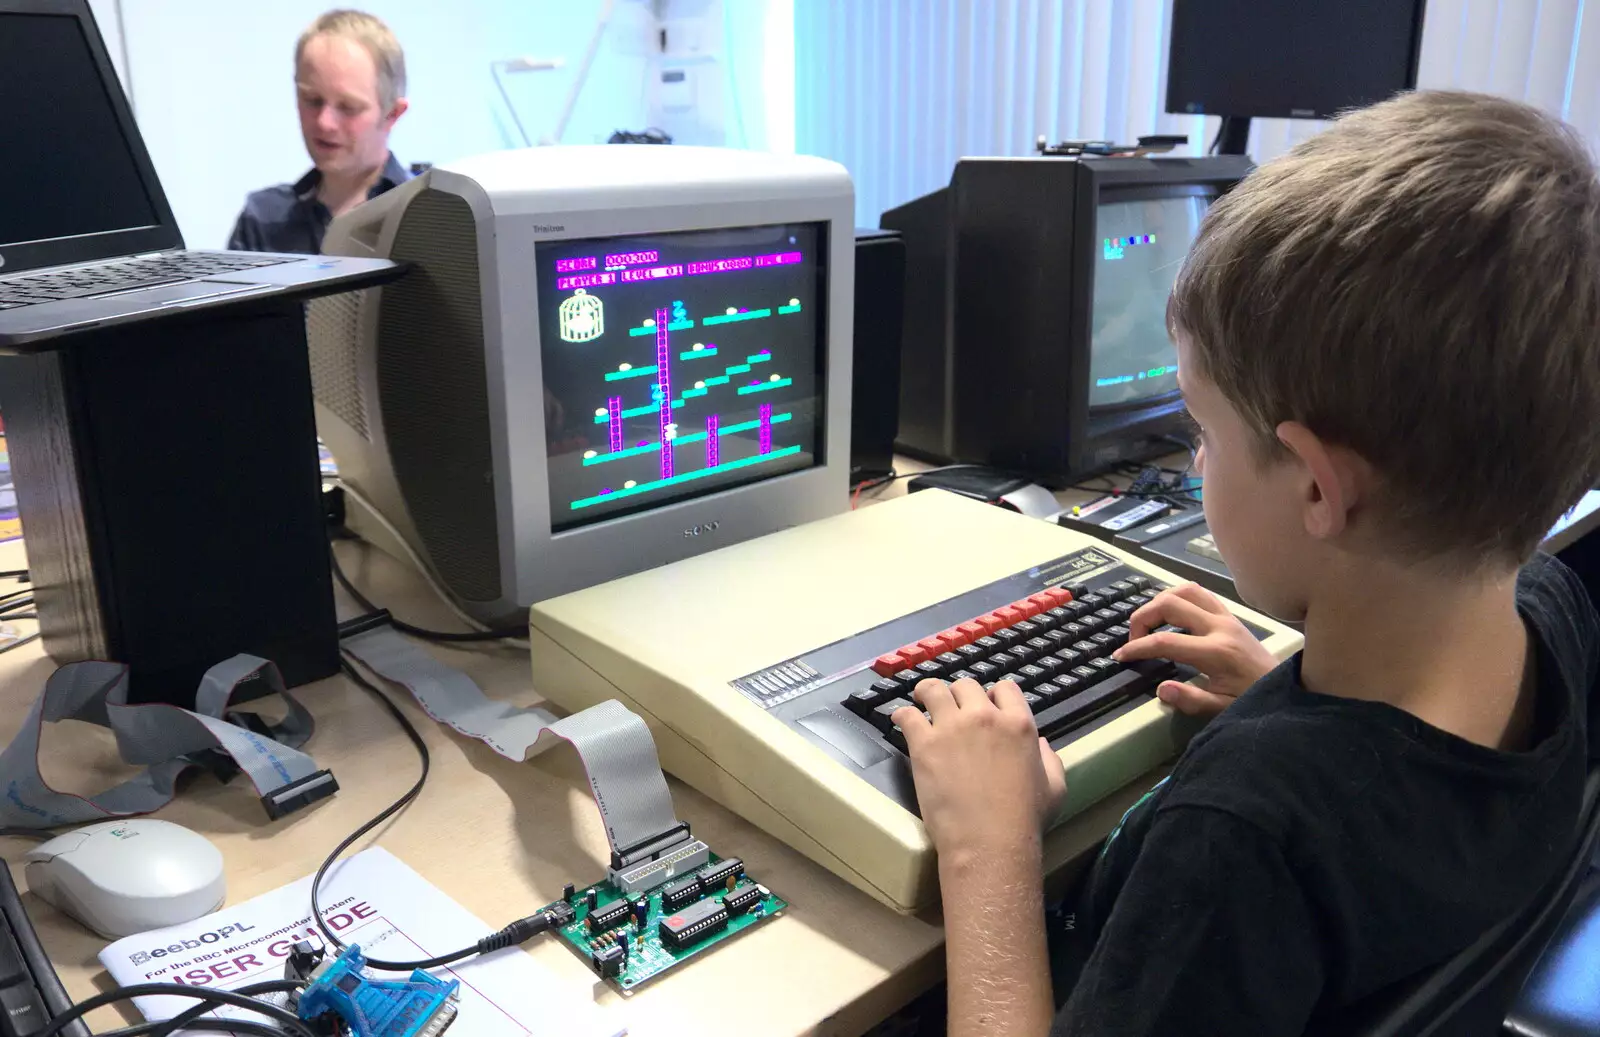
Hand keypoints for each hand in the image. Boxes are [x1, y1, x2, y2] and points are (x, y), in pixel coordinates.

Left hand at [892, 678, 1066, 864]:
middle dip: (959, 696)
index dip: (993, 696)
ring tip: (922, 702)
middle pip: (966, 686)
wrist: (989, 841)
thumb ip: (1050, 760)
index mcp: (1018, 724)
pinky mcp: (924, 744)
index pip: (1004, 688)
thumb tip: (1041, 743)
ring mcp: (952, 727)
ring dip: (928, 694)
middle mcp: (984, 716)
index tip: (984, 707)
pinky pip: (907, 715)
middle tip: (952, 710)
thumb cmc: (1024, 820)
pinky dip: (902, 715)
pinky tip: (902, 720)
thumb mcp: (1055, 788)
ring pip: (934, 690)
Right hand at [1112, 582, 1276, 716]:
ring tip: (1149, 623)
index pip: (1165, 641)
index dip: (1137, 647)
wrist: (1289, 689)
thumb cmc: (1253, 700)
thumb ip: (1192, 701)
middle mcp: (1220, 627)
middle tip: (1134, 640)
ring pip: (1185, 590)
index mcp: (1216, 652)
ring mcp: (1226, 617)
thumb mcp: (1223, 710)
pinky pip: (1200, 593)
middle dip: (1142, 618)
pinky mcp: (1230, 615)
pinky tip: (1171, 614)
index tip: (1120, 656)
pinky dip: (1179, 598)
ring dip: (1160, 601)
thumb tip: (1161, 690)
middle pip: (1170, 604)